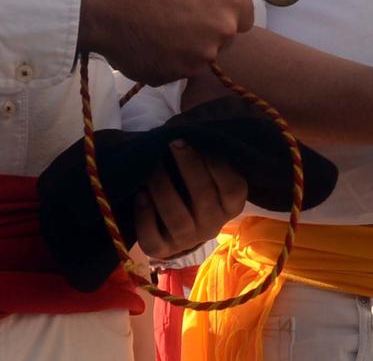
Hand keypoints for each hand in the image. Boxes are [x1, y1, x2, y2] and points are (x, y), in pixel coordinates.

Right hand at [82, 0, 253, 84]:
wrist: (110, 6)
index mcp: (231, 2)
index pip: (245, 18)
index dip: (227, 15)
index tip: (210, 12)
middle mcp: (222, 32)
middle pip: (223, 40)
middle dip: (207, 33)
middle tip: (179, 22)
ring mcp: (201, 58)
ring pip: (200, 58)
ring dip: (186, 51)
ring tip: (160, 34)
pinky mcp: (178, 76)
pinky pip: (178, 71)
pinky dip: (167, 63)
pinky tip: (150, 47)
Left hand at [131, 139, 248, 259]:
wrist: (177, 223)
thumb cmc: (194, 184)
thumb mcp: (208, 170)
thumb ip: (207, 152)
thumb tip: (196, 122)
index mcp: (231, 205)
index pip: (233, 187)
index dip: (217, 163)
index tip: (198, 138)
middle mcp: (212, 225)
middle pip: (203, 197)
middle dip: (188, 166)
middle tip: (173, 142)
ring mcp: (187, 240)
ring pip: (177, 218)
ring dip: (163, 189)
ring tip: (152, 167)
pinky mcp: (162, 250)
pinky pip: (152, 238)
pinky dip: (144, 216)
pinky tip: (139, 195)